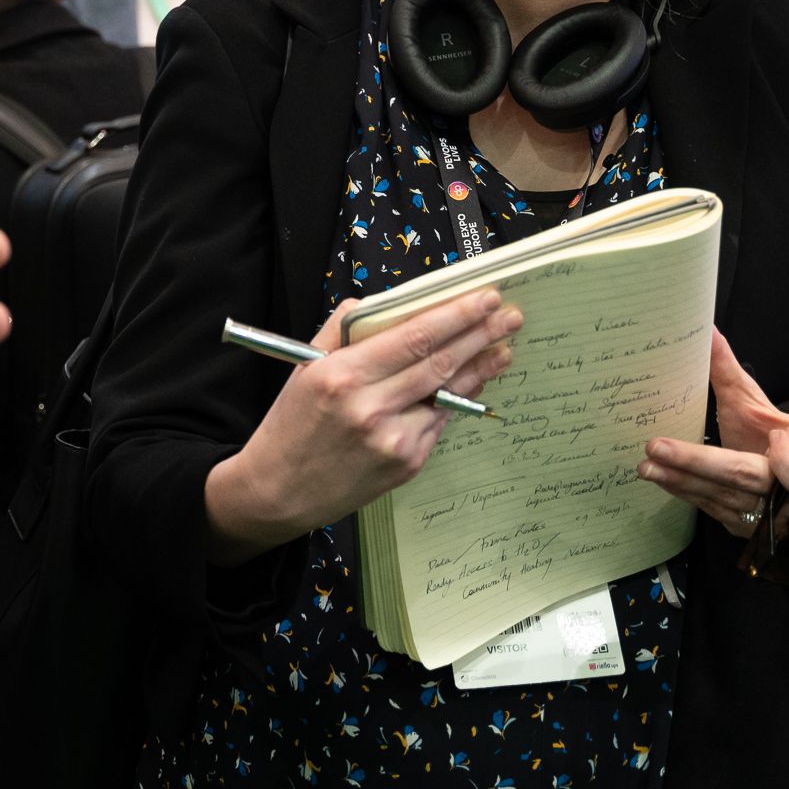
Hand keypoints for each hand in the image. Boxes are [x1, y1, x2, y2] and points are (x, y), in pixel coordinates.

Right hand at [208, 289, 519, 555]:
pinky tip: (471, 381)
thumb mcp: (305, 367)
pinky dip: (457, 398)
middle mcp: (370, 408)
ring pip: (448, 394)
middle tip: (508, 314)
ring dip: (481, 367)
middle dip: (480, 334)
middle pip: (440, 362)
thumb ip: (342, 330)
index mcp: (342, 375)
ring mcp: (393, 440)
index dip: (454, 316)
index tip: (483, 297)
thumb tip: (381, 303)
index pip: (413, 337)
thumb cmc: (291, 423)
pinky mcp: (406, 464)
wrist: (279, 490)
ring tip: (504, 346)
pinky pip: (438, 422)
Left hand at [639, 329, 788, 536]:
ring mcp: (768, 521)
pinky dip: (684, 492)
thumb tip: (705, 330)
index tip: (774, 441)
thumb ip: (730, 373)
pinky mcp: (743, 529)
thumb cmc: (771, 436)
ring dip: (681, 481)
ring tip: (646, 464)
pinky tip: (660, 477)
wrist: (777, 479)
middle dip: (699, 463)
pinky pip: (712, 509)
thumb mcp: (758, 405)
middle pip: (747, 479)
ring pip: (722, 498)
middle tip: (655, 447)